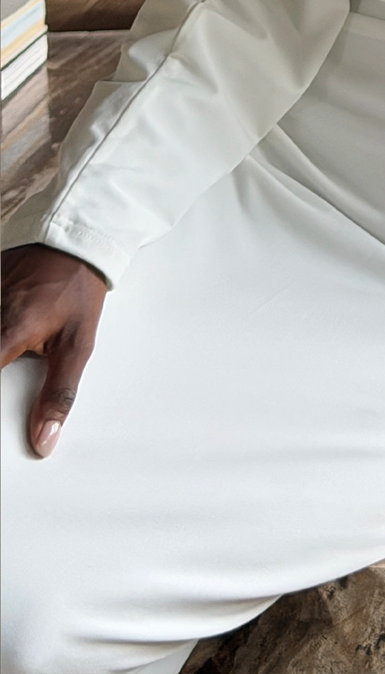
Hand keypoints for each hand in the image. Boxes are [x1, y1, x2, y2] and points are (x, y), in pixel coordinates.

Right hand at [0, 244, 105, 457]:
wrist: (74, 243)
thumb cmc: (77, 290)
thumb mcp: (78, 345)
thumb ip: (58, 394)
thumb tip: (44, 438)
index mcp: (9, 332)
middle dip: (1, 363)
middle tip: (16, 360)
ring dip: (1, 348)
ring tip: (16, 346)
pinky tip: (10, 337)